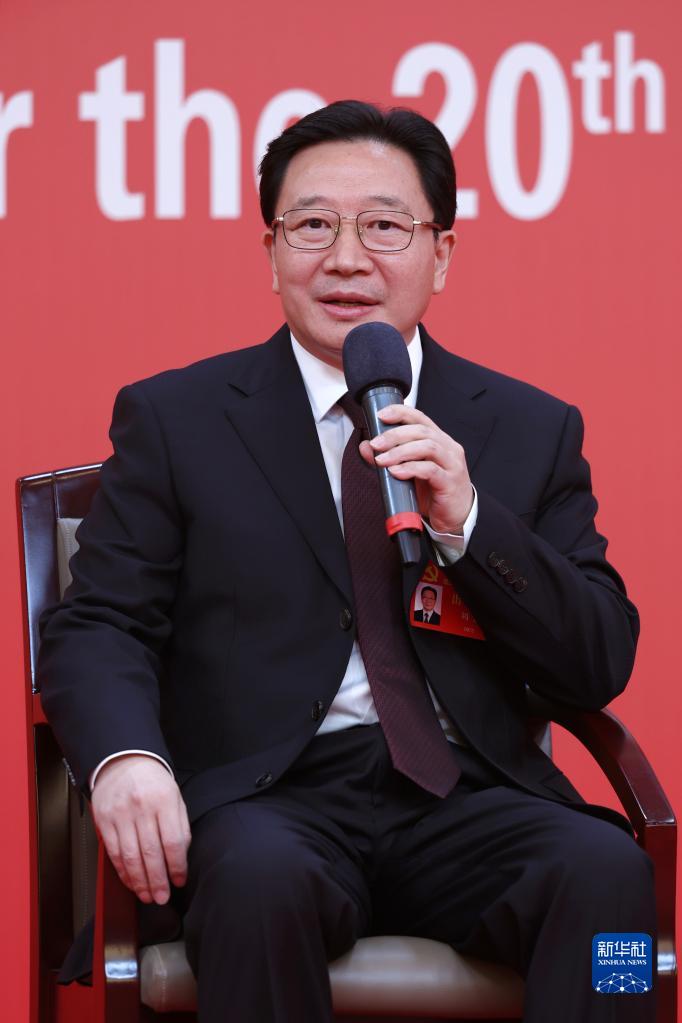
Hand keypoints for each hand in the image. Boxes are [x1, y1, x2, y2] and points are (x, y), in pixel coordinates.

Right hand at [91, 754, 190, 904]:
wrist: (124, 761)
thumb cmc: (153, 782)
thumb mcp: (174, 797)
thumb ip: (179, 825)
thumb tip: (180, 858)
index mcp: (164, 800)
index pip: (173, 841)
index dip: (177, 866)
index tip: (179, 881)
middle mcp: (141, 808)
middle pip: (151, 853)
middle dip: (158, 881)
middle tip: (162, 897)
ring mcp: (120, 815)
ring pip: (130, 857)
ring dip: (139, 882)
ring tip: (148, 895)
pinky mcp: (104, 821)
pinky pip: (114, 853)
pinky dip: (123, 872)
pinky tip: (131, 882)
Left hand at [359, 405, 473, 533]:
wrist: (455, 517)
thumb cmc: (434, 491)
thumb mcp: (409, 472)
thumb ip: (388, 457)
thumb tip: (366, 447)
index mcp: (439, 440)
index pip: (421, 418)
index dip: (401, 413)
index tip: (381, 415)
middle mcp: (448, 448)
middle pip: (422, 431)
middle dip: (395, 435)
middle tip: (376, 444)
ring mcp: (452, 464)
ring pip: (427, 446)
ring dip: (400, 452)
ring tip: (382, 460)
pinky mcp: (450, 482)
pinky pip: (430, 470)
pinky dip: (410, 469)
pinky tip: (396, 472)